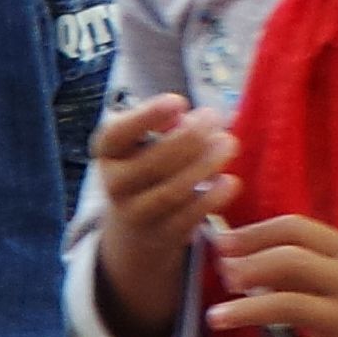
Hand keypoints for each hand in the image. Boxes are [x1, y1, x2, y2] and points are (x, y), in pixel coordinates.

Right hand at [88, 92, 234, 336]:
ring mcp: (137, 212)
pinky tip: (230, 181)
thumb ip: (166, 126)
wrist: (136, 228)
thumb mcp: (141, 143)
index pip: (116, 134)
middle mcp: (115, 184)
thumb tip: (204, 118)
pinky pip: (190, 216)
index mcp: (107, 153)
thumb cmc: (148, 168)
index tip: (179, 102)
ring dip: (205, 165)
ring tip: (228, 143)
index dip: (146, 117)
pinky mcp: (163, 234)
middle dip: (190, 138)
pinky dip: (213, 198)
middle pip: (153, 162)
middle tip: (217, 118)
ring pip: (172, 191)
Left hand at [209, 215, 337, 336]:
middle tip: (222, 281)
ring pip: (291, 306)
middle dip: (248, 268)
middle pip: (291, 261)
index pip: (295, 228)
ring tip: (214, 319)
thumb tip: (230, 257)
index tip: (220, 244)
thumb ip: (295, 265)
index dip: (253, 233)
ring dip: (245, 311)